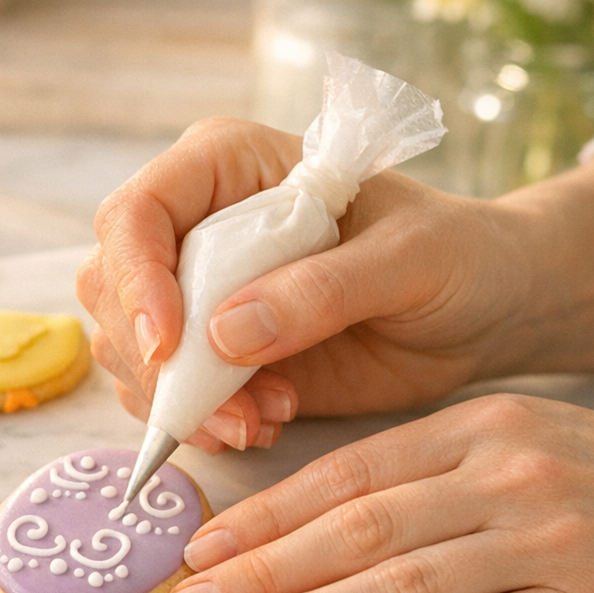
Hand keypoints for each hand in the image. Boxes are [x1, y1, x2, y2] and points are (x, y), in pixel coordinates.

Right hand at [78, 117, 536, 449]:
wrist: (483, 311)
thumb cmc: (454, 256)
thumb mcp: (408, 260)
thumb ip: (321, 290)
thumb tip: (224, 336)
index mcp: (227, 167)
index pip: (137, 213)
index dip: (137, 279)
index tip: (170, 345)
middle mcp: (193, 225)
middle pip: (111, 288)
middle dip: (157, 362)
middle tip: (230, 411)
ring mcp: (193, 293)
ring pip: (127, 350)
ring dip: (180, 401)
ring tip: (265, 419)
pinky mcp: (207, 356)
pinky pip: (161, 395)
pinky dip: (197, 423)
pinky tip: (262, 425)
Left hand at [163, 393, 593, 592]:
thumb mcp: (514, 446)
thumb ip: (422, 475)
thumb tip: (309, 522)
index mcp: (471, 429)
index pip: (344, 475)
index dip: (263, 516)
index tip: (199, 552)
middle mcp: (499, 474)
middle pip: (353, 529)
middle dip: (258, 572)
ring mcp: (543, 537)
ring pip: (398, 583)